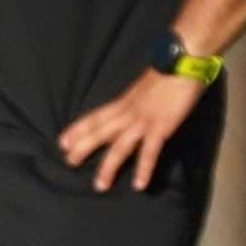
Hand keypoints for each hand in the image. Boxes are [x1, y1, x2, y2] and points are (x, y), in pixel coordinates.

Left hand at [59, 67, 205, 193]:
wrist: (184, 58)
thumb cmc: (170, 70)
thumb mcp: (145, 86)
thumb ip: (137, 100)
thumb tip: (135, 107)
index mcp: (124, 101)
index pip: (95, 116)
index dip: (78, 129)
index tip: (62, 141)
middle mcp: (128, 111)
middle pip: (100, 132)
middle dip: (83, 147)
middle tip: (68, 162)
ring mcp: (143, 120)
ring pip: (119, 146)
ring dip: (108, 167)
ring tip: (99, 186)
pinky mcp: (161, 127)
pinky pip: (149, 151)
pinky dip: (144, 169)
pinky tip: (139, 185)